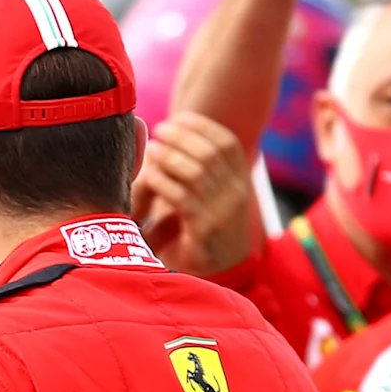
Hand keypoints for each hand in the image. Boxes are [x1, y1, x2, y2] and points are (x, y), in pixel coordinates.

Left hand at [134, 113, 264, 276]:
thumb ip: (200, 171)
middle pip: (210, 153)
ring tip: (152, 150)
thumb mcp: (213, 197)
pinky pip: (181, 197)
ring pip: (195, 172)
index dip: (203, 127)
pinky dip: (162, 180)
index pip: (227, 144)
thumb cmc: (209, 230)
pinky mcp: (205, 229)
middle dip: (182, 137)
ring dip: (170, 156)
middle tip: (159, 130)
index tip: (178, 119)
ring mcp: (223, 212)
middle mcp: (236, 194)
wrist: (221, 273)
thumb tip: (174, 136)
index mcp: (241, 182)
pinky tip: (149, 174)